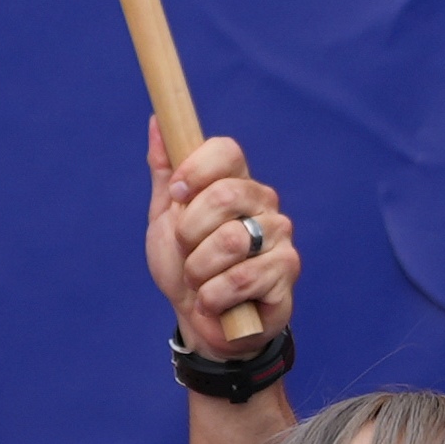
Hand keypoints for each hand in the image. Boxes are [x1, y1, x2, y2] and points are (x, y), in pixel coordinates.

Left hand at [145, 127, 300, 357]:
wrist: (201, 323)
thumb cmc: (185, 268)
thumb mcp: (165, 219)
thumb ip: (165, 172)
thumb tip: (157, 121)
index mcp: (235, 182)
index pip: (227, 151)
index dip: (196, 169)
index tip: (177, 195)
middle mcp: (263, 203)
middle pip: (227, 194)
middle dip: (190, 231)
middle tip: (186, 251)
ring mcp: (280, 236)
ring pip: (231, 240)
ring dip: (199, 270)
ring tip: (200, 282)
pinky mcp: (287, 271)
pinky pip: (243, 278)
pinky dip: (214, 297)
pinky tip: (215, 302)